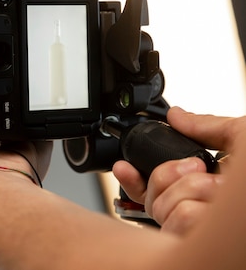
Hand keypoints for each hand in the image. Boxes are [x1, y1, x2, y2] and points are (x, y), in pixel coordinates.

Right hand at [113, 107, 241, 234]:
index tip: (123, 166)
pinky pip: (177, 218)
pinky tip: (221, 212)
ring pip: (162, 206)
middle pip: (150, 196)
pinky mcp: (196, 243)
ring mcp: (198, 233)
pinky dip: (198, 207)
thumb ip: (207, 125)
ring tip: (223, 192)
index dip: (133, 177)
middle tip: (198, 167)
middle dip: (166, 174)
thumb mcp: (242, 138)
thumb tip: (176, 115)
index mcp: (209, 188)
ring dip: (190, 189)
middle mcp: (200, 212)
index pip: (156, 190)